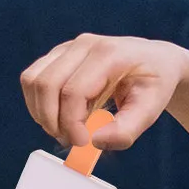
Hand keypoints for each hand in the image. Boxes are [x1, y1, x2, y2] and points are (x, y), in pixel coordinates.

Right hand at [21, 35, 188, 151]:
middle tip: (70, 140)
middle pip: (46, 84)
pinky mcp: (59, 55)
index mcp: (108, 54)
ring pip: (32, 80)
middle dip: (52, 121)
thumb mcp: (151, 109)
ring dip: (41, 112)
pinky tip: (60, 117)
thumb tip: (95, 142)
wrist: (156, 63)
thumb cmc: (154, 83)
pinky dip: (39, 103)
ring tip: (64, 130)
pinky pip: (33, 79)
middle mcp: (84, 45)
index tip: (82, 142)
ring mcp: (68, 47)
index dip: (71, 124)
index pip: (73, 92)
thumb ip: (126, 130)